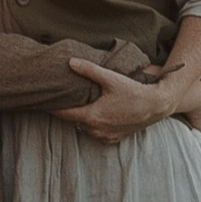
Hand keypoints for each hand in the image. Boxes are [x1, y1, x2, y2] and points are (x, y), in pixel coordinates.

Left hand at [61, 59, 187, 141]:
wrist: (156, 105)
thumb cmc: (133, 91)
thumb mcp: (111, 78)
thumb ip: (89, 70)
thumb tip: (70, 62)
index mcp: (91, 116)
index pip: (64, 114)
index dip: (53, 108)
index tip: (44, 102)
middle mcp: (96, 130)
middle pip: (73, 121)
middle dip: (69, 111)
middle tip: (64, 99)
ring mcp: (105, 136)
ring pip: (84, 128)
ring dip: (82, 119)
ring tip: (80, 105)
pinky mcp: (114, 139)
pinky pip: (96, 134)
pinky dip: (94, 126)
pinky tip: (97, 115)